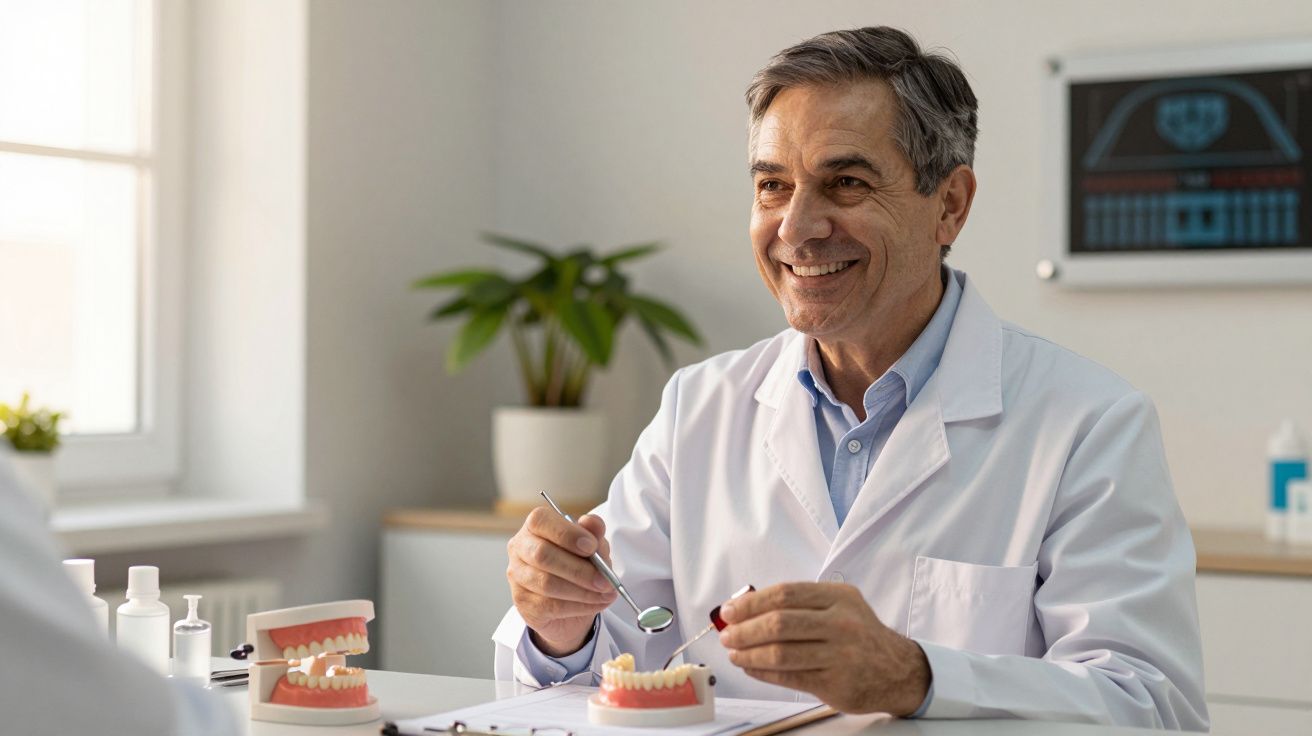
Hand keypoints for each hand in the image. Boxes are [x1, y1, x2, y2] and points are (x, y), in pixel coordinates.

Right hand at [506, 507, 618, 655]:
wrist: (571, 595)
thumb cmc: (579, 560)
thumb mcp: (592, 543)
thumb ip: (593, 532)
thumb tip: (593, 523)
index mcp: (535, 525)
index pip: (541, 521)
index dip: (567, 534)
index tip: (592, 547)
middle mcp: (520, 547)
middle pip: (542, 555)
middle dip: (578, 570)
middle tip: (605, 580)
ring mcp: (517, 576)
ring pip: (546, 584)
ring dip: (582, 591)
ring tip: (605, 593)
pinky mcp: (522, 602)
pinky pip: (549, 606)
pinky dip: (578, 606)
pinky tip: (595, 603)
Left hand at [718, 582, 930, 715]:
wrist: (897, 670)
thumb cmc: (859, 634)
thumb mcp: (839, 606)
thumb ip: (800, 604)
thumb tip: (747, 606)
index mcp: (839, 597)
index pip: (785, 594)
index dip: (751, 602)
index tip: (730, 610)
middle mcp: (842, 624)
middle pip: (779, 623)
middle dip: (745, 629)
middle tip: (728, 634)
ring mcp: (840, 655)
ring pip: (781, 653)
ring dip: (749, 654)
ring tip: (735, 653)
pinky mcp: (835, 684)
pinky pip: (789, 676)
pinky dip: (763, 673)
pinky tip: (751, 668)